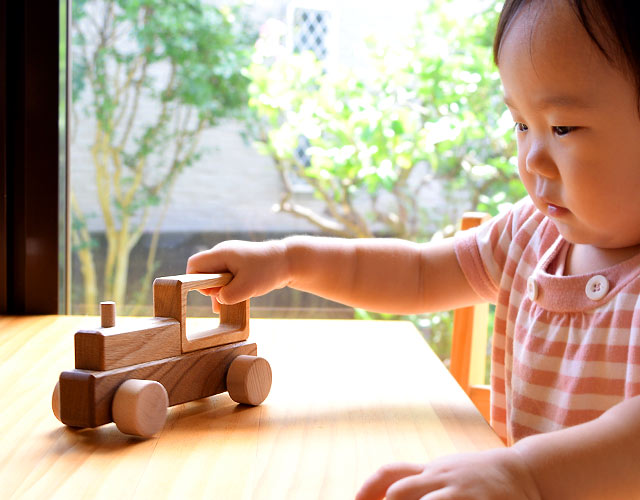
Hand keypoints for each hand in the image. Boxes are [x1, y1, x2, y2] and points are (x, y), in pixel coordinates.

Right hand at [186, 240, 288, 311]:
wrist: (289, 261)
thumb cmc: (268, 271)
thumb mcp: (246, 288)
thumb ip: (227, 296)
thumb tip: (219, 299)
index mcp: (221, 254)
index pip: (194, 264)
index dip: (196, 280)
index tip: (212, 291)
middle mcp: (223, 253)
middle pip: (203, 271)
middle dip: (208, 288)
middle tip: (222, 298)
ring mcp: (231, 258)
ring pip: (214, 276)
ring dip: (218, 291)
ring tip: (224, 306)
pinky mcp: (239, 265)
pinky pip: (225, 277)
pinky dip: (227, 288)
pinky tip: (230, 302)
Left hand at [356, 448, 540, 499]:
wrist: (526, 472)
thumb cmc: (478, 477)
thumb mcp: (446, 474)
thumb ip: (421, 482)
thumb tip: (389, 493)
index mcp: (431, 471)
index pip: (391, 473)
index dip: (369, 487)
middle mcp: (441, 478)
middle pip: (400, 490)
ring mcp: (461, 491)